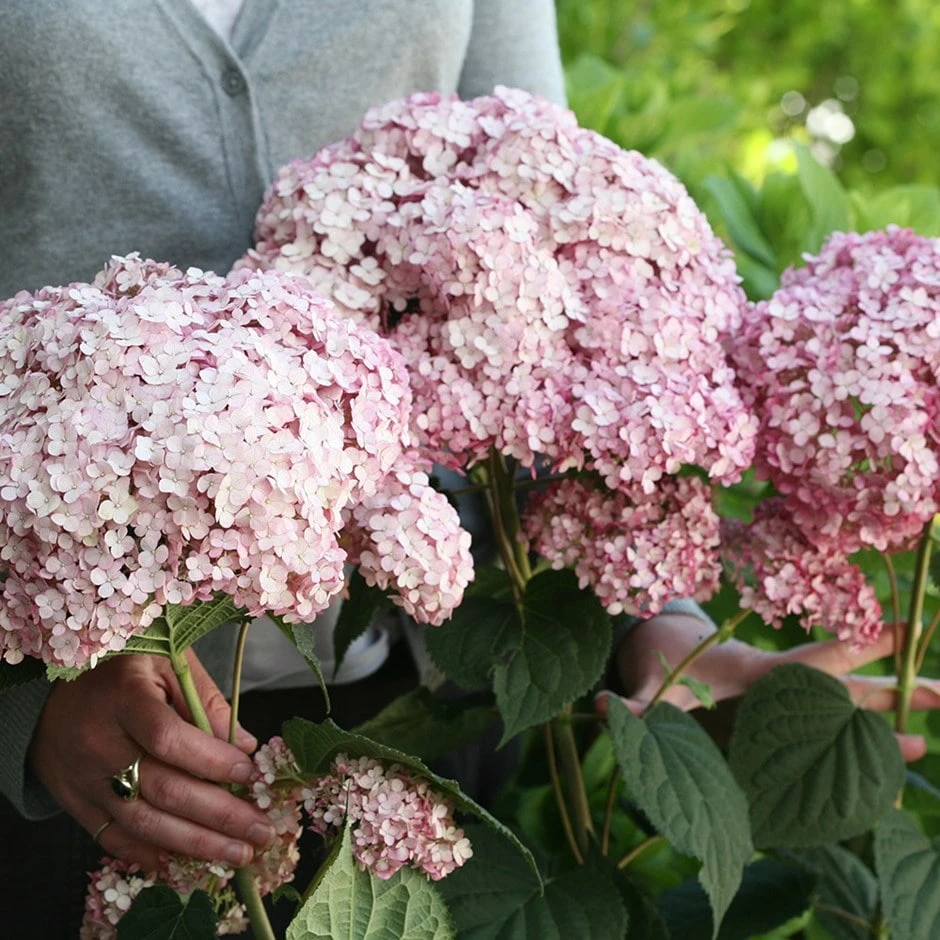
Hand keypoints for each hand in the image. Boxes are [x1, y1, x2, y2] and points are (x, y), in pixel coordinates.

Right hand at [28, 650, 275, 870]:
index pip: (168, 738)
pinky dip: (150, 854)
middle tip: (260, 830)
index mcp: (124, 698)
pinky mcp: (75, 803)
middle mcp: (99, 743)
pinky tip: (186, 862)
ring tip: (239, 853)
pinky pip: (113, 837)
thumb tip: (246, 747)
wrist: (51, 693)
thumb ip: (206, 701)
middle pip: (162, 788)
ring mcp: (84, 780)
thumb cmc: (122, 670)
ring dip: (196, 843)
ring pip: (143, 822)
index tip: (249, 774)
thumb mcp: (166, 662)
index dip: (210, 760)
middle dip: (219, 815)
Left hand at [598, 613, 939, 761]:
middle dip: (898, 686)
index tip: (896, 630)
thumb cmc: (663, 669)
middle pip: (852, 688)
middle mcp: (785, 689)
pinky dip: (864, 745)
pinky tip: (895, 757)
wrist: (667, 657)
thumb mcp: (649, 687)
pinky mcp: (783, 726)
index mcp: (759, 674)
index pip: (814, 664)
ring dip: (894, 718)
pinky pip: (831, 735)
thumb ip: (632, 702)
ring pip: (850, 711)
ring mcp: (789, 708)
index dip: (852, 648)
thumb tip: (604, 708)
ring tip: (939, 726)